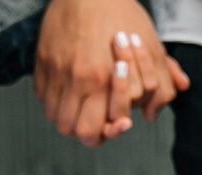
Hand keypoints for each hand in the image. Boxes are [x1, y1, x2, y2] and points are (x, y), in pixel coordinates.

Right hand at [35, 0, 186, 146]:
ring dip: (66, 117)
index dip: (103, 134)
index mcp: (102, 78)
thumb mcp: (150, 46)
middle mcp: (76, 77)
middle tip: (94, 120)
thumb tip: (153, 114)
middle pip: (71, 129)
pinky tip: (66, 91)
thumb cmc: (122, 13)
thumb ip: (160, 82)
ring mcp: (56, 69)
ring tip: (79, 108)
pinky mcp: (42, 60)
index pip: (94, 131)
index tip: (112, 123)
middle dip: (83, 130)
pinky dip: (52, 99)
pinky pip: (41, 95)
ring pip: (53, 115)